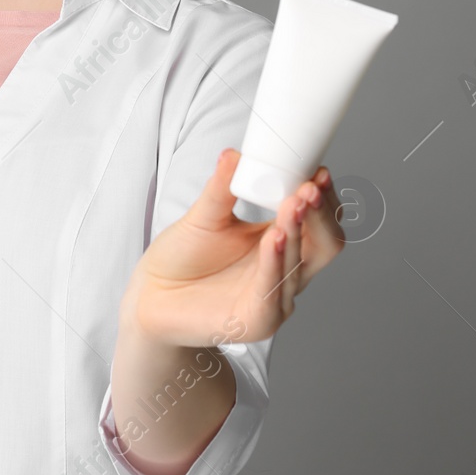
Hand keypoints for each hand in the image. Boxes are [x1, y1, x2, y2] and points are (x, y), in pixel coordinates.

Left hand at [121, 148, 346, 347]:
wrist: (151, 296)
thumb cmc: (182, 258)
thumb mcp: (204, 216)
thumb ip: (221, 188)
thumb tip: (234, 153)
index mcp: (280, 244)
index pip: (318, 221)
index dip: (322, 199)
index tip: (317, 172)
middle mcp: (286, 272)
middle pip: (324, 244)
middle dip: (320, 215)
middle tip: (309, 188)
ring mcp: (275, 299)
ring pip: (300, 265)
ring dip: (298, 232)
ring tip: (294, 205)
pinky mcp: (257, 321)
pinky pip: (271, 291)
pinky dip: (276, 263)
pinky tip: (275, 239)